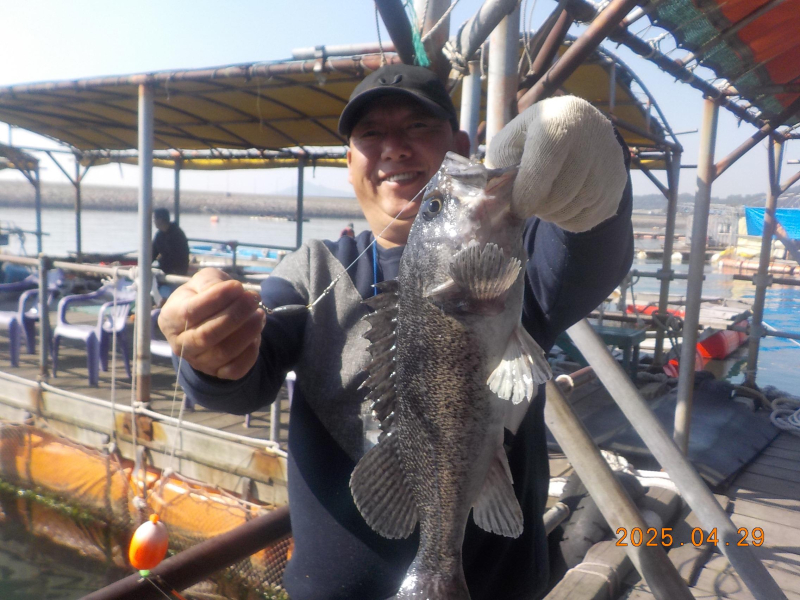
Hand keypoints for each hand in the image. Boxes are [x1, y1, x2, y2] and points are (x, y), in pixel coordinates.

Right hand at [158, 268, 264, 379]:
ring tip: (259, 314)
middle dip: (235, 316)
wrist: (207, 320)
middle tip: (253, 299)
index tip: (238, 286)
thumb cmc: (202, 296)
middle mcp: (180, 344)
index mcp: (170, 318)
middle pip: (207, 335)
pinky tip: (256, 335)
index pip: (191, 312)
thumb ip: (211, 283)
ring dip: (247, 332)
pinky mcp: (216, 372)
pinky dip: (250, 353)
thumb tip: (232, 290)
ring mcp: (197, 361)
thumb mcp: (202, 281)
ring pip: (223, 353)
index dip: (217, 299)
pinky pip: (235, 370)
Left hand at [487, 95, 627, 231]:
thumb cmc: (532, 139)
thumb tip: (491, 202)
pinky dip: (569, 220)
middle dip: (540, 206)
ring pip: (577, 207)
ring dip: (553, 214)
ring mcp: (610, 159)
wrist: (577, 130)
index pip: (546, 161)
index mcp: (561, 117)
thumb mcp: (510, 143)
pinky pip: (590, 217)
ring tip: (545, 200)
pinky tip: (562, 204)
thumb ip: (497, 168)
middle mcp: (592, 133)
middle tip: (531, 202)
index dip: (528, 192)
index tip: (518, 206)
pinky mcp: (618, 182)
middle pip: (562, 191)